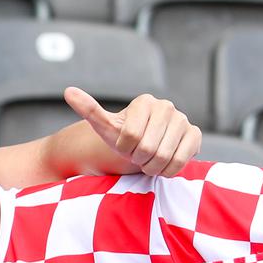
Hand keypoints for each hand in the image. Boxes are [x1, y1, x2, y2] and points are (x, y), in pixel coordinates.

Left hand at [64, 87, 200, 176]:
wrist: (146, 149)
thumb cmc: (124, 139)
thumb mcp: (105, 127)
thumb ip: (89, 109)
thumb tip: (68, 91)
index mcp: (144, 101)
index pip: (130, 136)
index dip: (124, 149)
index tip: (124, 146)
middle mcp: (167, 106)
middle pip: (147, 148)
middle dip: (138, 159)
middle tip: (138, 155)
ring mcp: (183, 120)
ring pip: (163, 157)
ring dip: (151, 167)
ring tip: (149, 160)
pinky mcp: (195, 135)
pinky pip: (181, 161)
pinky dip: (168, 170)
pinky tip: (164, 164)